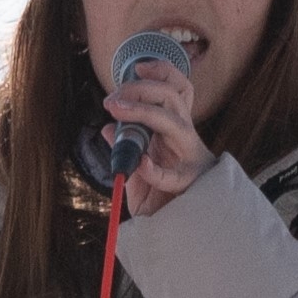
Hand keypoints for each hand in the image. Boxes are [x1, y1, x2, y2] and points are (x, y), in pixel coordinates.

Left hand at [100, 39, 214, 221]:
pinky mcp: (189, 184)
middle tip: (113, 98)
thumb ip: (126, 148)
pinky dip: (155, 169)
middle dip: (142, 89)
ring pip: (174, 123)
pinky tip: (141, 165)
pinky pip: (173, 174)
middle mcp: (185, 137)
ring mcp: (189, 158)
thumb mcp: (138, 169)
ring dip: (144, 112)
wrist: (181, 231)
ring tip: (119, 112)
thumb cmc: (162, 197)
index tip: (136, 67)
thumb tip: (107, 129)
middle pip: (173, 97)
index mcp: (175, 130)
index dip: (162, 71)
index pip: (178, 89)